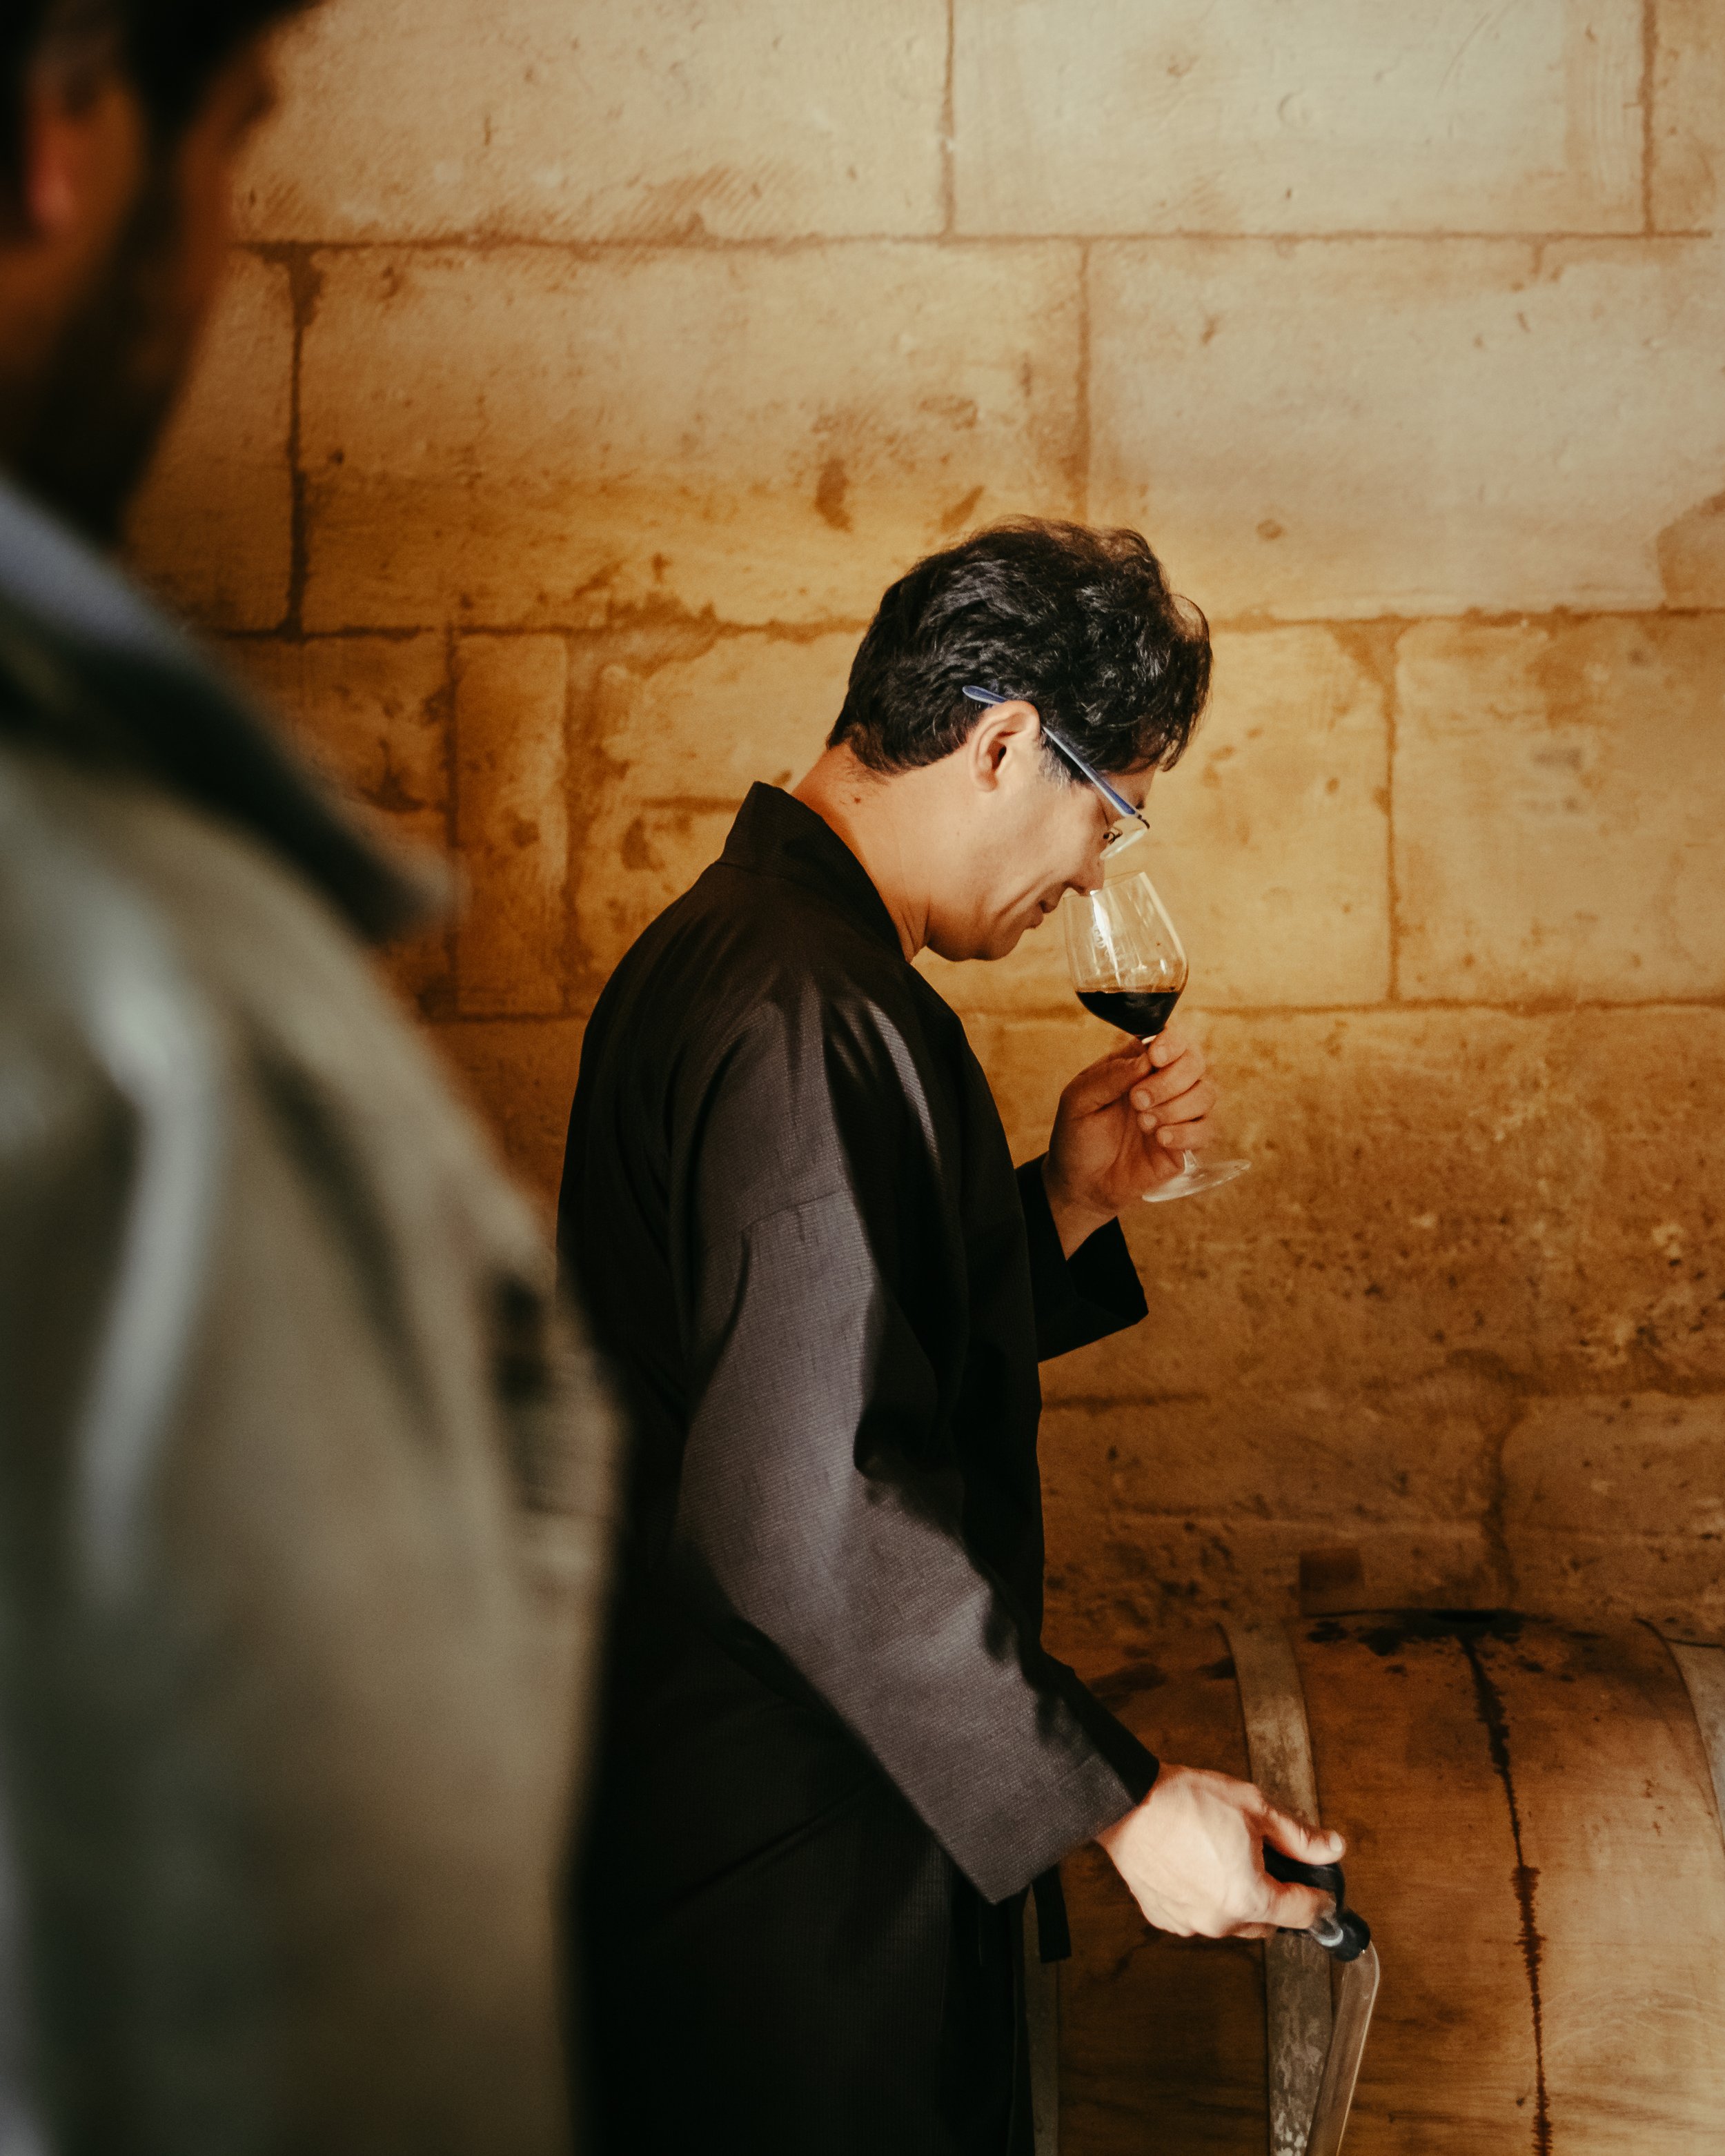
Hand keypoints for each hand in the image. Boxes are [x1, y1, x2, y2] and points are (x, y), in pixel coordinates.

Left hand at [1043, 1023, 1219, 1253]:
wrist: (1081, 1183)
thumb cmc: (1077, 1136)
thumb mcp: (1079, 1100)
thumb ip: (1110, 1075)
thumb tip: (1146, 1059)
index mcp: (1138, 1064)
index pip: (1170, 1039)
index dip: (1171, 1043)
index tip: (1156, 1057)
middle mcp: (1164, 1083)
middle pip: (1195, 1062)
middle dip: (1170, 1080)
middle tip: (1138, 1100)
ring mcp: (1178, 1113)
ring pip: (1207, 1093)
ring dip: (1177, 1107)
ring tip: (1144, 1124)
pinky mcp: (1187, 1143)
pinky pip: (1207, 1129)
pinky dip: (1187, 1133)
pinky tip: (1160, 1140)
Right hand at [1097, 1763, 1345, 1939]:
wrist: (1128, 1803)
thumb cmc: (1186, 1802)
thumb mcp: (1255, 1808)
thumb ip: (1299, 1836)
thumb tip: (1332, 1847)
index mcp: (1249, 1898)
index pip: (1304, 1912)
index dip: (1319, 1897)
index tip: (1322, 1889)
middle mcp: (1221, 1921)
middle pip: (1269, 1921)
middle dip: (1275, 1894)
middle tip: (1266, 1859)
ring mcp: (1190, 1923)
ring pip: (1234, 1920)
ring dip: (1239, 1898)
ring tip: (1225, 1856)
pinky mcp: (1165, 1917)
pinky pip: (1200, 1915)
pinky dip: (1206, 1897)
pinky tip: (1197, 1865)